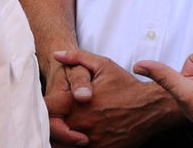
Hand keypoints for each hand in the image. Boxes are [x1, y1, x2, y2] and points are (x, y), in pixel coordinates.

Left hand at [52, 49, 176, 147]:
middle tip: (52, 120)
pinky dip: (74, 147)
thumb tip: (56, 54)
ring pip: (62, 146)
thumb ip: (77, 58)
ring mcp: (91, 141)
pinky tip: (77, 138)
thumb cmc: (126, 85)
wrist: (151, 107)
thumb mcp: (103, 65)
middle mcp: (82, 125)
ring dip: (59, 139)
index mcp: (78, 104)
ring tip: (63, 130)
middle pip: (50, 132)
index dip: (42, 109)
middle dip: (48, 126)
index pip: (47, 111)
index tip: (47, 106)